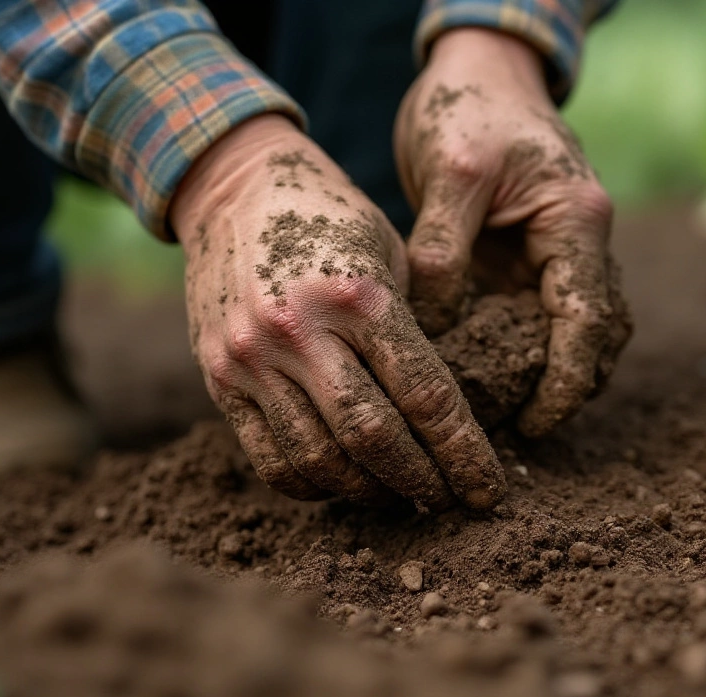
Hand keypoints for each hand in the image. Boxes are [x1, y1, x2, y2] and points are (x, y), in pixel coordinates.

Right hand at [170, 115, 505, 510]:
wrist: (233, 187)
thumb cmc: (331, 218)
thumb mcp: (388, 254)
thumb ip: (412, 329)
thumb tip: (447, 420)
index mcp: (359, 294)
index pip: (425, 394)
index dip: (463, 452)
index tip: (487, 489)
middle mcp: (300, 330)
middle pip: (372, 437)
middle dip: (421, 480)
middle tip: (450, 501)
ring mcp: (252, 358)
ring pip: (319, 458)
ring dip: (368, 491)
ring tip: (400, 496)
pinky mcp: (218, 377)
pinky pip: (269, 457)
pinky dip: (312, 484)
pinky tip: (342, 484)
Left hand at [394, 28, 631, 437]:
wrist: (475, 68)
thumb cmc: (467, 107)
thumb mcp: (451, 172)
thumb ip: (442, 250)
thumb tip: (430, 329)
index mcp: (578, 221)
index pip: (589, 321)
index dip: (567, 382)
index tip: (535, 424)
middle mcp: (580, 242)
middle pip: (594, 339)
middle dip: (562, 389)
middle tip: (508, 432)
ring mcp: (557, 251)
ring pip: (569, 333)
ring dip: (543, 376)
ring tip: (494, 418)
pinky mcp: (528, 257)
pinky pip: (534, 317)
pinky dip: (516, 351)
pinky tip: (478, 378)